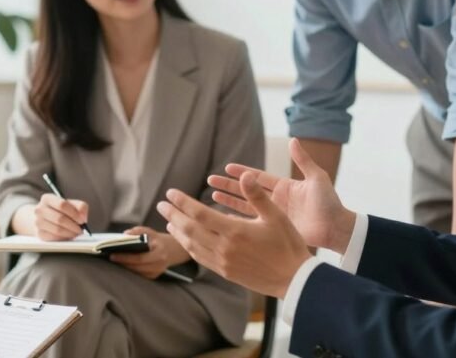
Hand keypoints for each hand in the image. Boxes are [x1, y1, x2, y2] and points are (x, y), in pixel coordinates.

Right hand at [33, 193, 88, 240]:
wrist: (45, 218)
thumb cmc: (61, 210)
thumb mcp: (71, 204)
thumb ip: (80, 206)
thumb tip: (83, 217)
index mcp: (47, 198)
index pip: (62, 205)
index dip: (74, 213)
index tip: (82, 220)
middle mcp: (39, 209)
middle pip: (60, 219)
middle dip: (73, 226)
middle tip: (81, 229)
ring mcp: (38, 222)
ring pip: (57, 230)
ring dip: (70, 233)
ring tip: (76, 233)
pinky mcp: (39, 233)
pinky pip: (54, 238)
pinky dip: (64, 238)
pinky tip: (69, 235)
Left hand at [109, 226, 191, 279]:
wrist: (175, 249)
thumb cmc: (159, 240)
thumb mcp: (150, 232)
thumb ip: (137, 231)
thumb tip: (124, 235)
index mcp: (159, 251)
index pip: (139, 257)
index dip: (125, 257)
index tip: (113, 254)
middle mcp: (160, 263)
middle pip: (138, 267)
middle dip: (123, 263)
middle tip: (112, 258)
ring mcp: (158, 271)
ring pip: (138, 272)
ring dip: (126, 267)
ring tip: (116, 261)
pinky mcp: (155, 275)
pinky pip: (141, 275)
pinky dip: (132, 270)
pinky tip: (125, 265)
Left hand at [157, 171, 312, 298]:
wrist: (294, 280)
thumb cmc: (288, 245)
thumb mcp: (276, 216)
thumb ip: (256, 195)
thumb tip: (245, 174)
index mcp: (235, 231)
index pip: (199, 214)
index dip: (183, 202)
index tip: (170, 193)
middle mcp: (225, 248)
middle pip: (190, 230)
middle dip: (173, 216)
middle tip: (161, 205)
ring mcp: (223, 262)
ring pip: (192, 246)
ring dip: (178, 232)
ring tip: (169, 221)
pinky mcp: (226, 272)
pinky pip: (201, 258)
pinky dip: (189, 247)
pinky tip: (186, 241)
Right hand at [208, 138, 354, 253]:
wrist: (337, 229)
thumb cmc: (330, 203)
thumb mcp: (317, 178)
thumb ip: (303, 160)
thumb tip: (293, 140)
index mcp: (284, 186)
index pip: (258, 177)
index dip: (242, 172)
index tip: (226, 167)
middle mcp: (276, 200)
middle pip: (247, 190)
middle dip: (229, 185)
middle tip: (210, 180)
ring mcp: (274, 216)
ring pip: (246, 207)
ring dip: (229, 201)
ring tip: (211, 196)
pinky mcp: (275, 230)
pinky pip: (252, 225)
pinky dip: (238, 221)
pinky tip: (223, 219)